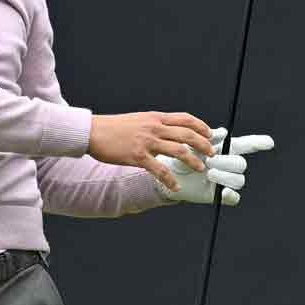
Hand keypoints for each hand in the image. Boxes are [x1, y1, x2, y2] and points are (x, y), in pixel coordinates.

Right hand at [87, 111, 214, 191]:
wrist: (92, 132)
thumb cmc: (113, 127)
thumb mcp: (138, 120)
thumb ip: (154, 125)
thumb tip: (168, 132)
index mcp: (155, 118)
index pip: (185, 118)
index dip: (201, 126)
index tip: (210, 134)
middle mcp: (154, 127)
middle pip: (187, 134)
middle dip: (203, 144)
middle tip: (212, 153)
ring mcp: (147, 141)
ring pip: (179, 151)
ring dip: (193, 161)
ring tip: (200, 168)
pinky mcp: (137, 156)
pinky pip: (160, 170)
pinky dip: (171, 180)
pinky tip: (176, 187)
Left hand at [158, 128, 274, 205]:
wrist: (170, 176)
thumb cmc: (181, 157)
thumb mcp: (191, 144)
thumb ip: (206, 138)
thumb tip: (223, 132)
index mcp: (226, 149)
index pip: (247, 145)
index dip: (259, 143)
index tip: (269, 142)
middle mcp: (229, 164)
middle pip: (241, 163)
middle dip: (226, 162)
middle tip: (209, 161)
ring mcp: (226, 180)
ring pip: (239, 180)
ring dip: (224, 176)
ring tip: (208, 173)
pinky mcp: (221, 195)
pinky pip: (234, 197)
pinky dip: (230, 194)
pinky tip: (223, 191)